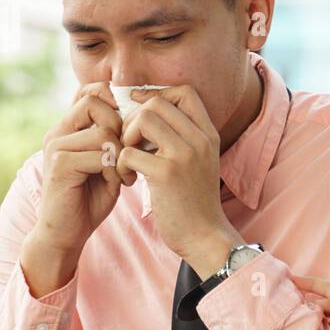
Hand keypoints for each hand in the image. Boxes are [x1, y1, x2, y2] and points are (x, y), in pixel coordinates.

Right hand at [31, 81, 123, 255]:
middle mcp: (58, 132)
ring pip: (102, 132)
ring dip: (121, 155)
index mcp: (68, 128)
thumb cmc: (90, 198)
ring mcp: (56, 147)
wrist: (67, 232)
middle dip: (120, 126)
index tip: (131, 127)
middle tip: (129, 152)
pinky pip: (99, 155)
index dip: (114, 101)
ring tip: (124, 174)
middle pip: (95, 104)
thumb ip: (114, 139)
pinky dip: (114, 170)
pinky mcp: (60, 165)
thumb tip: (140, 114)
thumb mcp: (106, 162)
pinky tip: (117, 184)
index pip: (89, 91)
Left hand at [114, 85, 240, 274]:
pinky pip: (128, 151)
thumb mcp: (199, 162)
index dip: (156, 95)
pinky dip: (121, 164)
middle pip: (156, 102)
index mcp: (208, 134)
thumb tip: (147, 112)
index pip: (184, 92)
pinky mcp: (166, 174)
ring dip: (126, 137)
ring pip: (143, 118)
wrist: (204, 237)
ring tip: (129, 159)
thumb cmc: (194, 201)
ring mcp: (185, 155)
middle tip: (130, 144)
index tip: (139, 112)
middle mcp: (200, 139)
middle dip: (134, 119)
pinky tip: (130, 180)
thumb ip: (182, 138)